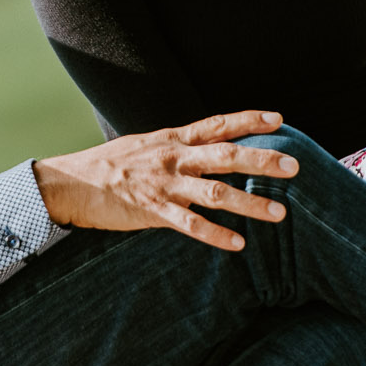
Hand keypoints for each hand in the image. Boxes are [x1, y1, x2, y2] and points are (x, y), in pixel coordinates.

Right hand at [33, 111, 295, 251]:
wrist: (70, 182)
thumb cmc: (110, 165)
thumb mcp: (148, 146)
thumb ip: (178, 148)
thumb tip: (205, 148)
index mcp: (173, 139)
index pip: (218, 125)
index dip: (249, 120)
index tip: (279, 120)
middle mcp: (173, 157)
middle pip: (227, 156)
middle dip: (263, 161)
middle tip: (295, 167)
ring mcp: (164, 184)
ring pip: (216, 192)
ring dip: (250, 203)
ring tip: (280, 213)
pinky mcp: (152, 211)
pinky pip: (189, 224)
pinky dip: (215, 234)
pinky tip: (238, 244)